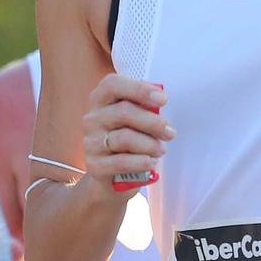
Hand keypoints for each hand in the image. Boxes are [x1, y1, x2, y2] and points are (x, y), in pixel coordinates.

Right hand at [78, 75, 171, 190]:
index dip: (139, 89)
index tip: (163, 99)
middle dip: (153, 122)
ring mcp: (91, 142)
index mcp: (100, 99)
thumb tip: (159, 101)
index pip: (113, 85)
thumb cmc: (126, 138)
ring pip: (125, 138)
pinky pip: (122, 162)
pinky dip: (141, 162)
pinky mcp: (95, 165)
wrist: (110, 174)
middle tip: (170, 133)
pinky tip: (151, 162)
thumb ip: (143, 107)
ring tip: (161, 150)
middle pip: (123, 112)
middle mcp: (91, 119)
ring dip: (150, 144)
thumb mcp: (133, 118)